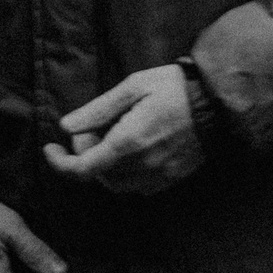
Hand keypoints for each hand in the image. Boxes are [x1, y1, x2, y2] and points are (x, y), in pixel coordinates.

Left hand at [43, 63, 205, 194]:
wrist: (221, 102)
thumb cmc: (176, 88)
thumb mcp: (134, 86)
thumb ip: (98, 109)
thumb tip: (66, 127)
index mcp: (128, 142)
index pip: (81, 168)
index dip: (59, 162)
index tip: (51, 148)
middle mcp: (141, 165)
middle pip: (97, 175)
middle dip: (86, 154)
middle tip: (94, 128)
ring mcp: (159, 174)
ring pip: (116, 184)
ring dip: (105, 166)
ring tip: (114, 139)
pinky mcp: (172, 178)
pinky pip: (138, 186)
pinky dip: (126, 173)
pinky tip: (134, 151)